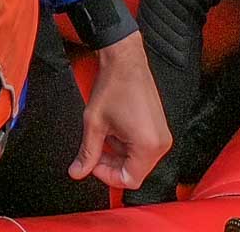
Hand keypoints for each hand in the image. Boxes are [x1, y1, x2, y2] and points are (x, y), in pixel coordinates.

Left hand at [69, 31, 170, 189]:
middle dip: (111, 163)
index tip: (93, 163)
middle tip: (96, 148)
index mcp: (148, 145)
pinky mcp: (159, 126)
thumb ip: (86, 152)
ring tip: (105, 133)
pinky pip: (143, 146)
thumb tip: (78, 172)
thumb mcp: (94, 123)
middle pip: (134, 170)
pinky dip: (126, 143)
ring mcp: (162, 134)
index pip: (129, 179)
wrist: (125, 59)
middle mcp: (161, 142)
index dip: (107, 175)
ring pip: (137, 159)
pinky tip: (115, 128)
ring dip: (118, 152)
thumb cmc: (114, 85)